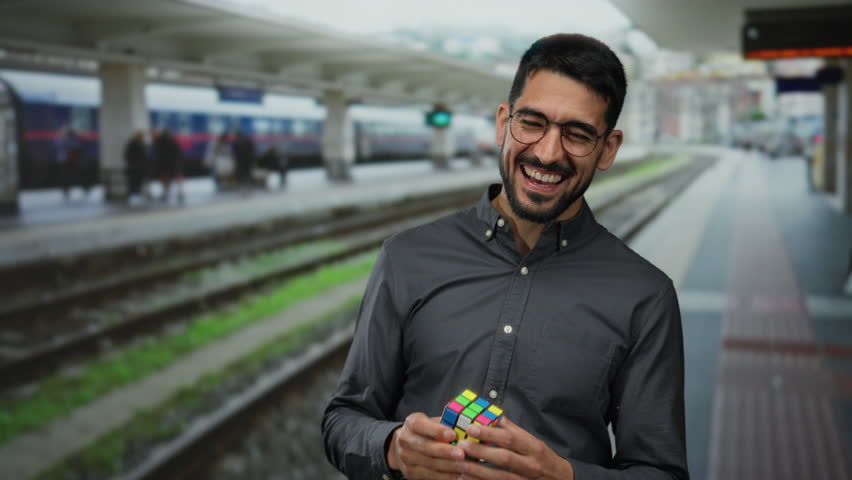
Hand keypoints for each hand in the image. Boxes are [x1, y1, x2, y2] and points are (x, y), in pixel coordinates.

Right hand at [387, 412, 466, 479]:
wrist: (408, 445)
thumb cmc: (428, 431)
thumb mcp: (435, 422)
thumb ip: (447, 424)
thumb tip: (468, 428)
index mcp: (411, 422)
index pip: (420, 425)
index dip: (436, 430)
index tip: (453, 434)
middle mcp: (405, 439)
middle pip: (424, 446)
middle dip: (444, 451)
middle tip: (461, 454)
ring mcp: (405, 457)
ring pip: (428, 463)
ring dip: (448, 466)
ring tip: (464, 466)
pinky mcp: (409, 472)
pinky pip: (429, 476)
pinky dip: (445, 476)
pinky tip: (458, 475)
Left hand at [457, 417, 574, 479]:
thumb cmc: (542, 458)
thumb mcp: (532, 441)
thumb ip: (512, 430)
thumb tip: (493, 416)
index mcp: (533, 447)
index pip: (510, 439)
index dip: (490, 433)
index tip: (472, 428)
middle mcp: (531, 465)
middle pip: (504, 458)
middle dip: (481, 452)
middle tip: (462, 445)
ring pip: (500, 477)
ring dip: (478, 471)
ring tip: (460, 465)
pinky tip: (467, 479)